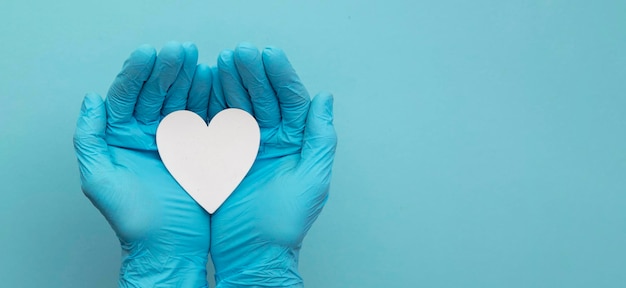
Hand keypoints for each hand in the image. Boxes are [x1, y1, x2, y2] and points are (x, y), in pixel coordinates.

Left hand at [73, 42, 212, 286]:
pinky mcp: (200, 148)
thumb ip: (90, 138)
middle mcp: (148, 133)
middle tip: (180, 50)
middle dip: (168, 69)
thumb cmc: (133, 219)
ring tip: (200, 61)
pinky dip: (209, 99)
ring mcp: (176, 140)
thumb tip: (92, 99)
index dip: (137, 72)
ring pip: (181, 100)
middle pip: (156, 92)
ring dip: (190, 79)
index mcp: (122, 136)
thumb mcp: (99, 178)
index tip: (150, 53)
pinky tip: (214, 82)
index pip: (128, 96)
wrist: (170, 246)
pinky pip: (204, 118)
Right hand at [209, 43, 336, 286]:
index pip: (291, 100)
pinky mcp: (222, 156)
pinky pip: (218, 124)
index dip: (281, 75)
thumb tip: (325, 99)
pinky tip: (206, 84)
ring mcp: (247, 146)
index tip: (269, 54)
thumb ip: (319, 138)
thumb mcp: (311, 179)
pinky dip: (212, 103)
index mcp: (296, 142)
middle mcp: (273, 140)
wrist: (251, 252)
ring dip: (232, 82)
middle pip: (264, 97)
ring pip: (240, 105)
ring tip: (222, 60)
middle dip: (253, 72)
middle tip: (241, 51)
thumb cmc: (284, 223)